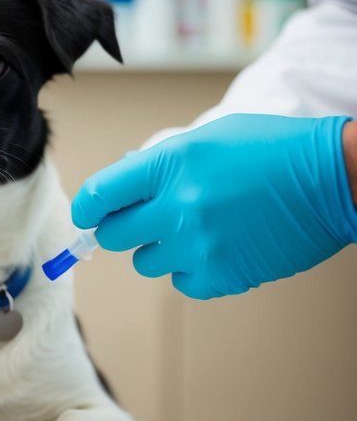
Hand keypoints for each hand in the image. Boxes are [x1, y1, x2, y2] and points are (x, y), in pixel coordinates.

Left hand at [72, 114, 356, 299]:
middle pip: (113, 235)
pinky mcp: (222, 275)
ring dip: (160, 250)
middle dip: (122, 228)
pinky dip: (192, 270)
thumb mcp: (209, 138)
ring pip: (145, 262)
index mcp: (170, 165)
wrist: (334, 179)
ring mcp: (199, 245)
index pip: (98, 195)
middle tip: (143, 221)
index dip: (89, 207)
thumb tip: (121, 182)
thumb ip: (160, 162)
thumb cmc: (274, 151)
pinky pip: (181, 282)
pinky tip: (217, 248)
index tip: (90, 213)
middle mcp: (178, 207)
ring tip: (195, 229)